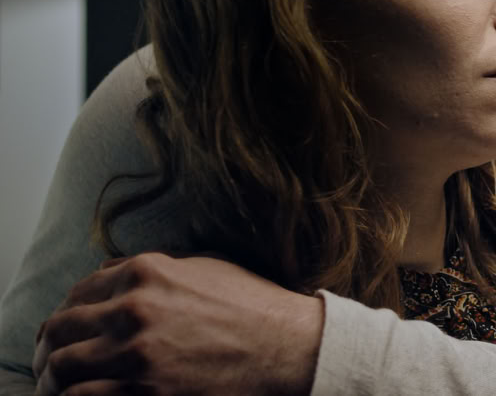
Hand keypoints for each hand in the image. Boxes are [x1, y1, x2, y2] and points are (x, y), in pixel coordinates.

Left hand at [32, 253, 323, 395]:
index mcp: (147, 272)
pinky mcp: (145, 392)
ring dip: (55, 378)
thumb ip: (154, 269)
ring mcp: (137, 353)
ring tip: (60, 386)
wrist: (289, 347)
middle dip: (50, 346)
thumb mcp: (205, 268)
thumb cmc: (253, 307)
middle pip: (60, 329)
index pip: (78, 293)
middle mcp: (134, 308)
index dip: (66, 314)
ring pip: (62, 367)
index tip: (66, 330)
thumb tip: (110, 274)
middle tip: (52, 361)